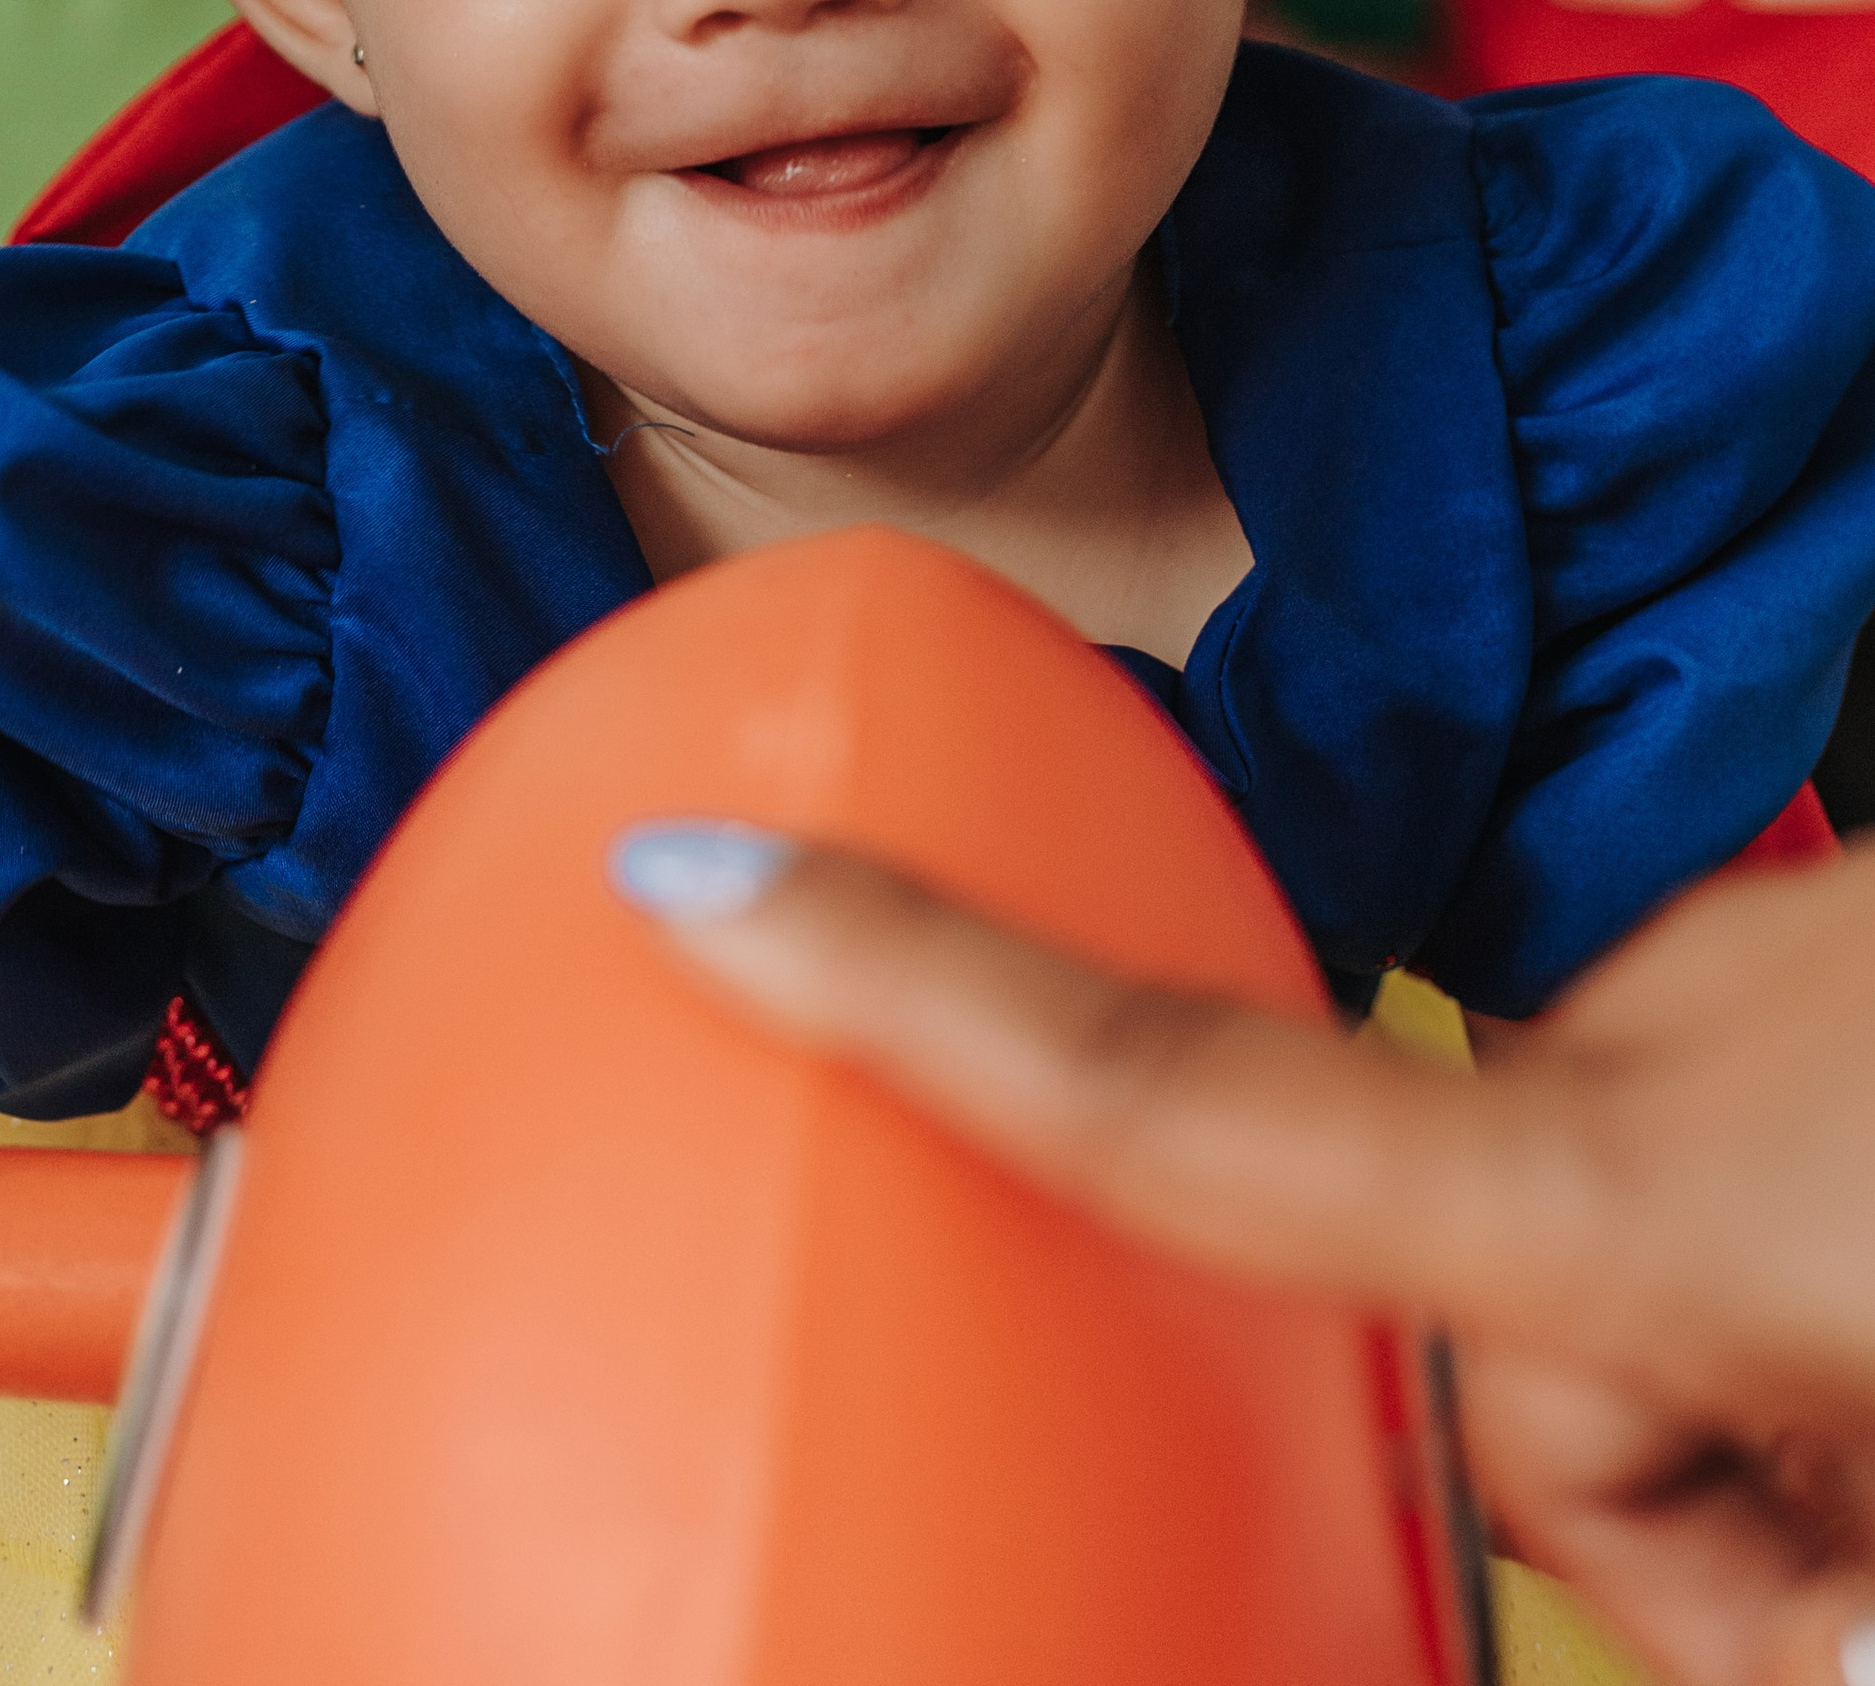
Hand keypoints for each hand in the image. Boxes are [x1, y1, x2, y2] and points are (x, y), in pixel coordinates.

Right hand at [612, 821, 1874, 1685]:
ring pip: (1619, 1265)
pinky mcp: (1815, 941)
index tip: (692, 865)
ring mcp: (1762, 972)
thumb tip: (1601, 1560)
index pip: (1200, 1102)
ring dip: (1761, 1424)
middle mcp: (1672, 1043)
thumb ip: (1733, 1584)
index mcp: (1659, 1199)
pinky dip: (1795, 1295)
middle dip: (1648, 1486)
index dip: (917, 996)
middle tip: (1871, 1531)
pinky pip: (1710, 1155)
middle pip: (1488, 1312)